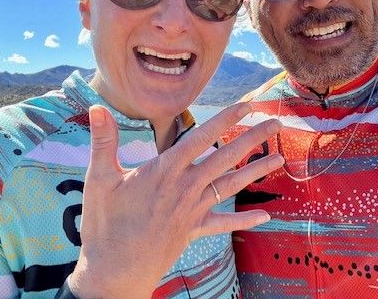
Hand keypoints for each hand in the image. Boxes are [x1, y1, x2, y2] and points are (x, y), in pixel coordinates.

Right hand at [70, 103, 282, 298]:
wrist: (115, 271)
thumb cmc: (105, 225)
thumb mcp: (99, 180)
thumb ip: (103, 142)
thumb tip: (96, 108)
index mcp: (165, 170)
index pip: (201, 137)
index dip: (226, 119)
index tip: (247, 106)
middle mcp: (186, 187)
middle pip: (226, 157)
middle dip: (253, 138)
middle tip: (277, 123)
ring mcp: (193, 209)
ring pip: (231, 185)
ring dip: (257, 171)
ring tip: (281, 159)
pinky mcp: (194, 229)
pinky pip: (223, 223)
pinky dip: (244, 220)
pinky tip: (265, 216)